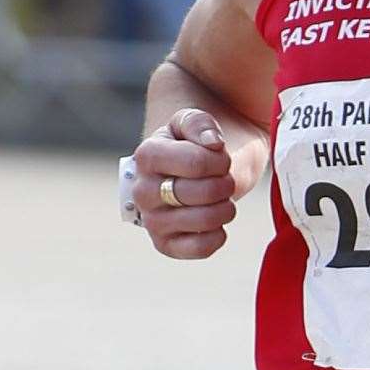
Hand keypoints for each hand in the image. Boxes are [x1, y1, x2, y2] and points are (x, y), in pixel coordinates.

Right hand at [131, 108, 237, 258]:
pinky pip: (199, 248)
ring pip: (204, 220)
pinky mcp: (165, 245)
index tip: (220, 156)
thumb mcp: (194, 120)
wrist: (195, 167)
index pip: (197, 163)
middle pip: (203, 193)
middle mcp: (143, 190)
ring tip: (222, 198)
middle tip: (224, 178)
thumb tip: (212, 143)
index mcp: (147, 155)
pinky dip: (218, 236)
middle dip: (225, 183)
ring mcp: (152, 220)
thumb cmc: (195, 141)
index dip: (220, 160)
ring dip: (226, 208)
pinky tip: (217, 222)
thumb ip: (200, 123)